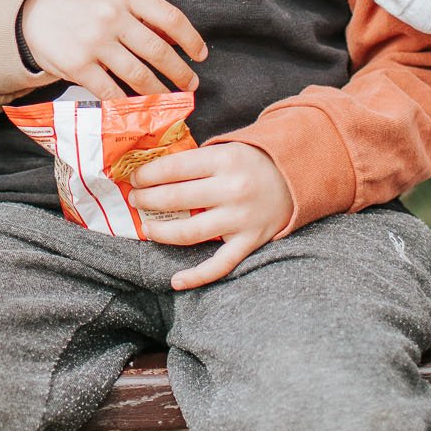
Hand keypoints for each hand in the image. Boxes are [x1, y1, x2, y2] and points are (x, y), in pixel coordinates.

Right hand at [19, 0, 205, 99]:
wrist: (32, 16)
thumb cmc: (80, 8)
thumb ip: (143, 16)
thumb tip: (179, 42)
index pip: (170, 17)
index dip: (190, 39)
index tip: (200, 55)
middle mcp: (111, 16)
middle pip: (158, 50)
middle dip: (180, 72)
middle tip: (191, 85)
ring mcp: (94, 42)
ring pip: (138, 75)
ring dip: (159, 92)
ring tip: (168, 98)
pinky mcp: (78, 66)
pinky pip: (112, 91)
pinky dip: (128, 103)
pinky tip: (138, 108)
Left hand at [127, 142, 291, 289]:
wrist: (296, 180)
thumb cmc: (251, 163)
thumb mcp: (226, 150)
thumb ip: (195, 160)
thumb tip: (151, 170)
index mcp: (224, 160)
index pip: (174, 168)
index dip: (147, 174)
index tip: (134, 178)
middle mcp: (232, 189)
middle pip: (176, 198)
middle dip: (147, 199)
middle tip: (135, 200)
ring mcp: (241, 219)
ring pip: (190, 232)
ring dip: (161, 232)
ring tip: (147, 227)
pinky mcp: (250, 242)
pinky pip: (219, 264)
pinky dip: (197, 276)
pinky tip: (176, 280)